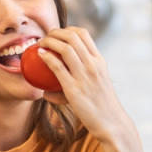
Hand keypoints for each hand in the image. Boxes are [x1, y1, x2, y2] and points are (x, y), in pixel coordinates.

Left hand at [37, 27, 132, 142]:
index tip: (58, 34)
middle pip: (72, 36)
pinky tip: (39, 55)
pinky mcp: (74, 89)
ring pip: (64, 47)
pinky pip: (57, 67)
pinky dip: (46, 57)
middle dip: (55, 32)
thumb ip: (83, 76)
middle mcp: (93, 65)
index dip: (67, 29)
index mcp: (99, 61)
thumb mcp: (98, 84)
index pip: (84, 34)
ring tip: (40, 44)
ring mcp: (84, 75)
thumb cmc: (102, 106)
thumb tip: (61, 78)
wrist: (111, 122)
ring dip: (49, 41)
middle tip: (45, 37)